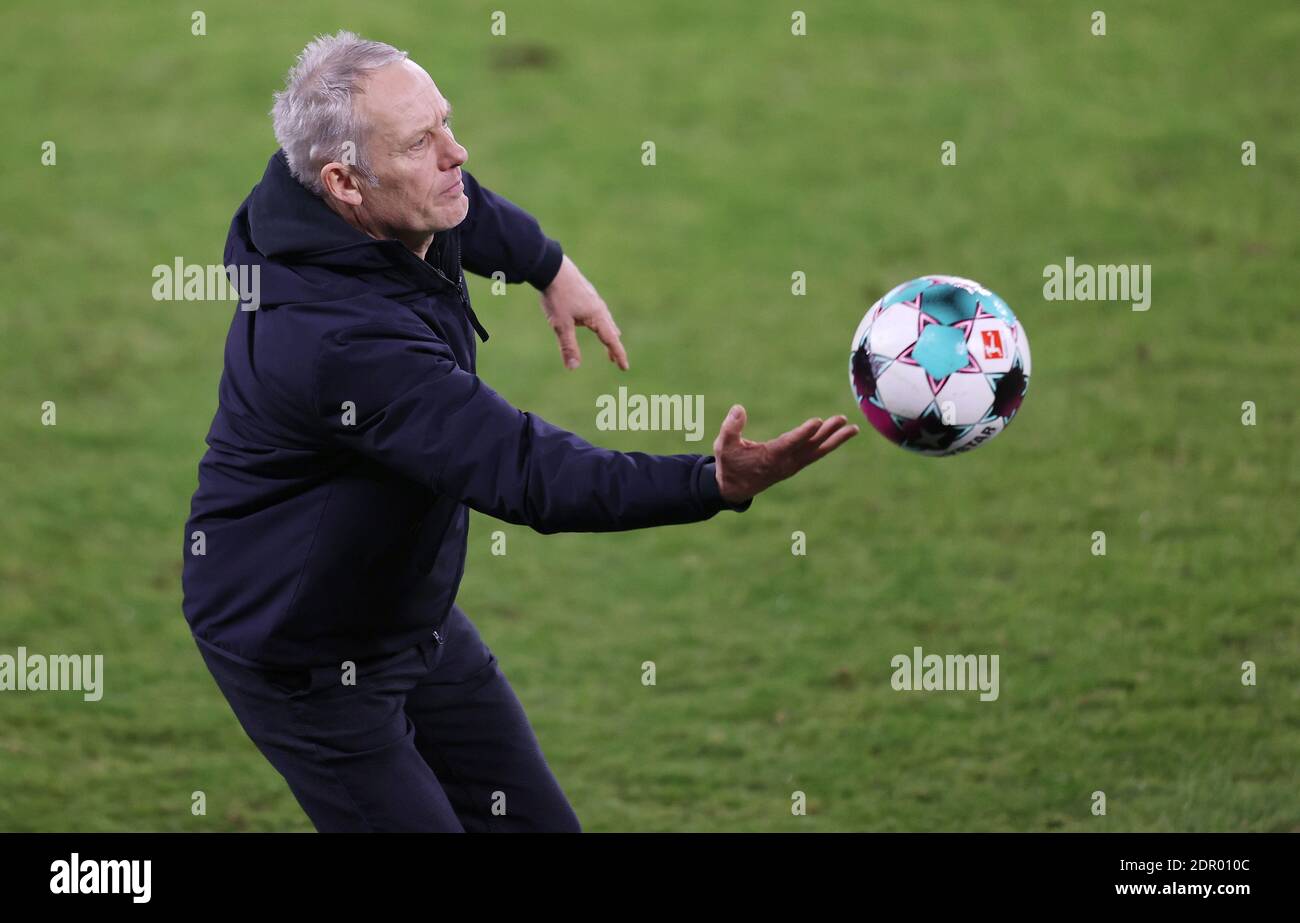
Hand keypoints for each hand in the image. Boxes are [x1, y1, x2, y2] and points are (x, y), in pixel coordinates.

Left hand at [538, 255, 628, 370]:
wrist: (551, 267)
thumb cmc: (557, 296)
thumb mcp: (561, 325)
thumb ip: (568, 346)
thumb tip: (573, 368)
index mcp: (597, 316)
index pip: (611, 340)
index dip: (618, 355)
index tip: (625, 368)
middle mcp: (599, 307)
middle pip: (611, 330)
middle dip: (613, 346)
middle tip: (615, 360)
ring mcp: (593, 298)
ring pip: (606, 319)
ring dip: (608, 332)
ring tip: (612, 338)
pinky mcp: (586, 292)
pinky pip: (598, 310)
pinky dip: (601, 321)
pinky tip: (593, 317)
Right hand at [713, 405, 858, 503]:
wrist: (734, 487)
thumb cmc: (729, 463)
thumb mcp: (723, 445)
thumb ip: (731, 427)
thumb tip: (739, 408)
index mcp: (769, 457)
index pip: (789, 444)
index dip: (803, 433)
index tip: (817, 422)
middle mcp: (785, 463)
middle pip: (810, 447)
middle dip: (827, 433)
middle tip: (842, 420)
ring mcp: (792, 466)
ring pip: (817, 451)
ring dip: (835, 439)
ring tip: (852, 428)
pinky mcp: (795, 465)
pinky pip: (815, 454)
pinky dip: (828, 444)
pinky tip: (840, 435)